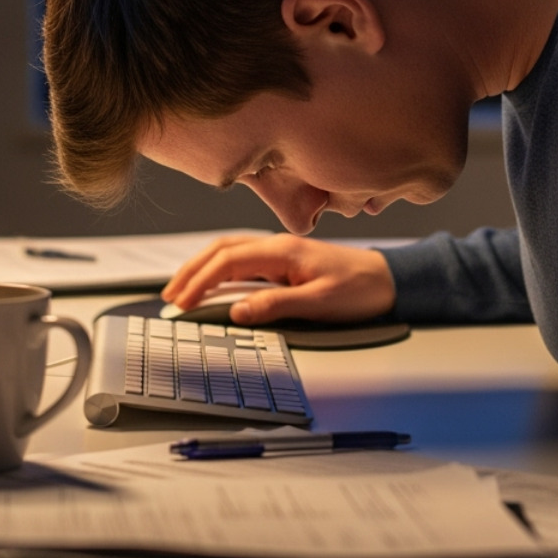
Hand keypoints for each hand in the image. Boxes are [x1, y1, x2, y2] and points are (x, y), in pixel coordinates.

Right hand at [161, 233, 396, 324]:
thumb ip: (276, 305)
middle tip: (169, 296)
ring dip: (202, 267)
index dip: (199, 281)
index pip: (228, 261)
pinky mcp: (285, 260)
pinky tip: (213, 282)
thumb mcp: (318, 303)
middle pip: (221, 250)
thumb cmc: (360, 290)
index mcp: (282, 252)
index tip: (180, 301)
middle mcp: (277, 246)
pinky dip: (220, 268)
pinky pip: (243, 258)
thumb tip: (236, 311)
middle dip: (191, 270)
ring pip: (229, 251)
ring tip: (181, 289)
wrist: (388, 280)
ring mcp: (280, 251)